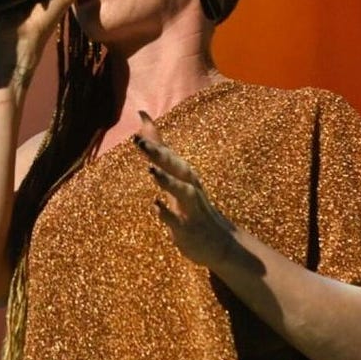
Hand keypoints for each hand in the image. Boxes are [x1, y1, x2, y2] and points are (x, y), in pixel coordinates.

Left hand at [133, 111, 238, 268]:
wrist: (221, 243)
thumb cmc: (193, 205)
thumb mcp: (176, 174)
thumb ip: (159, 147)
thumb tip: (142, 116)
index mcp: (185, 176)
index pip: (168, 154)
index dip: (153, 139)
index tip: (140, 117)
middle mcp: (191, 188)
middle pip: (177, 167)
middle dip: (159, 153)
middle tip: (139, 141)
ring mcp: (191, 209)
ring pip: (182, 191)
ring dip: (168, 181)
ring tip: (151, 171)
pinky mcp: (189, 230)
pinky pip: (178, 221)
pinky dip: (167, 213)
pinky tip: (155, 206)